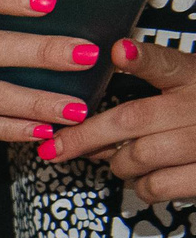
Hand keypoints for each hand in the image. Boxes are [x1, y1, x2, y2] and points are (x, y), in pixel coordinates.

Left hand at [41, 38, 195, 201]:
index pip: (167, 64)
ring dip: (118, 163)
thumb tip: (82, 117)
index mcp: (193, 77)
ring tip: (123, 160)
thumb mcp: (182, 91)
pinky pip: (155, 185)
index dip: (141, 58)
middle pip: (133, 119)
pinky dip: (141, 185)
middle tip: (56, 147)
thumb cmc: (195, 117)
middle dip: (86, 136)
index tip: (118, 51)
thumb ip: (144, 96)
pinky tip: (147, 176)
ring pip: (138, 156)